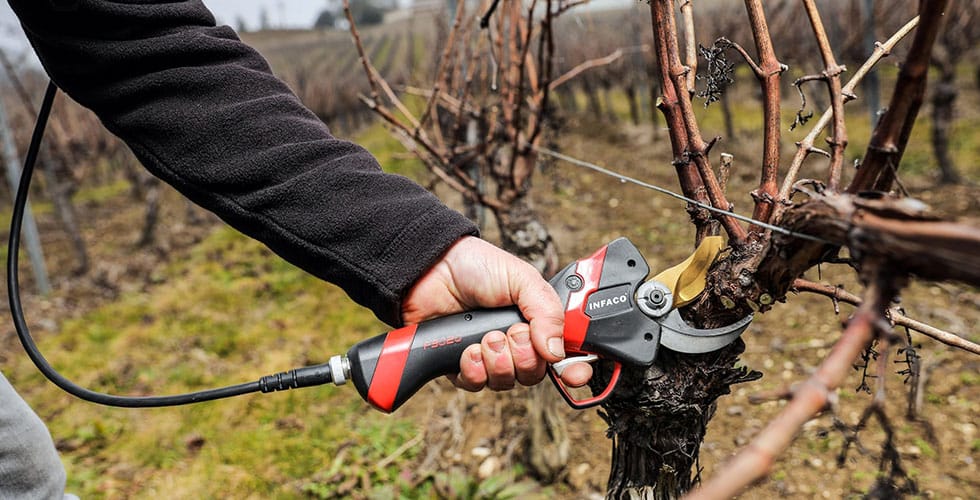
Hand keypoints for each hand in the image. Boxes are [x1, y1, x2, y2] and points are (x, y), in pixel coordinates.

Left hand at [402, 236, 591, 390]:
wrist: (430, 268)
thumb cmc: (476, 266)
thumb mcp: (522, 279)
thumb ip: (547, 312)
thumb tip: (557, 351)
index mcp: (537, 322)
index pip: (564, 355)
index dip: (574, 370)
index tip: (576, 375)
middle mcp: (515, 343)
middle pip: (534, 374)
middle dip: (524, 358)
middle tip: (511, 334)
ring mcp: (488, 356)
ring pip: (506, 382)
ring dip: (497, 363)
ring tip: (485, 339)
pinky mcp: (460, 365)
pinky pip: (475, 384)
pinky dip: (474, 370)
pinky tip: (467, 350)